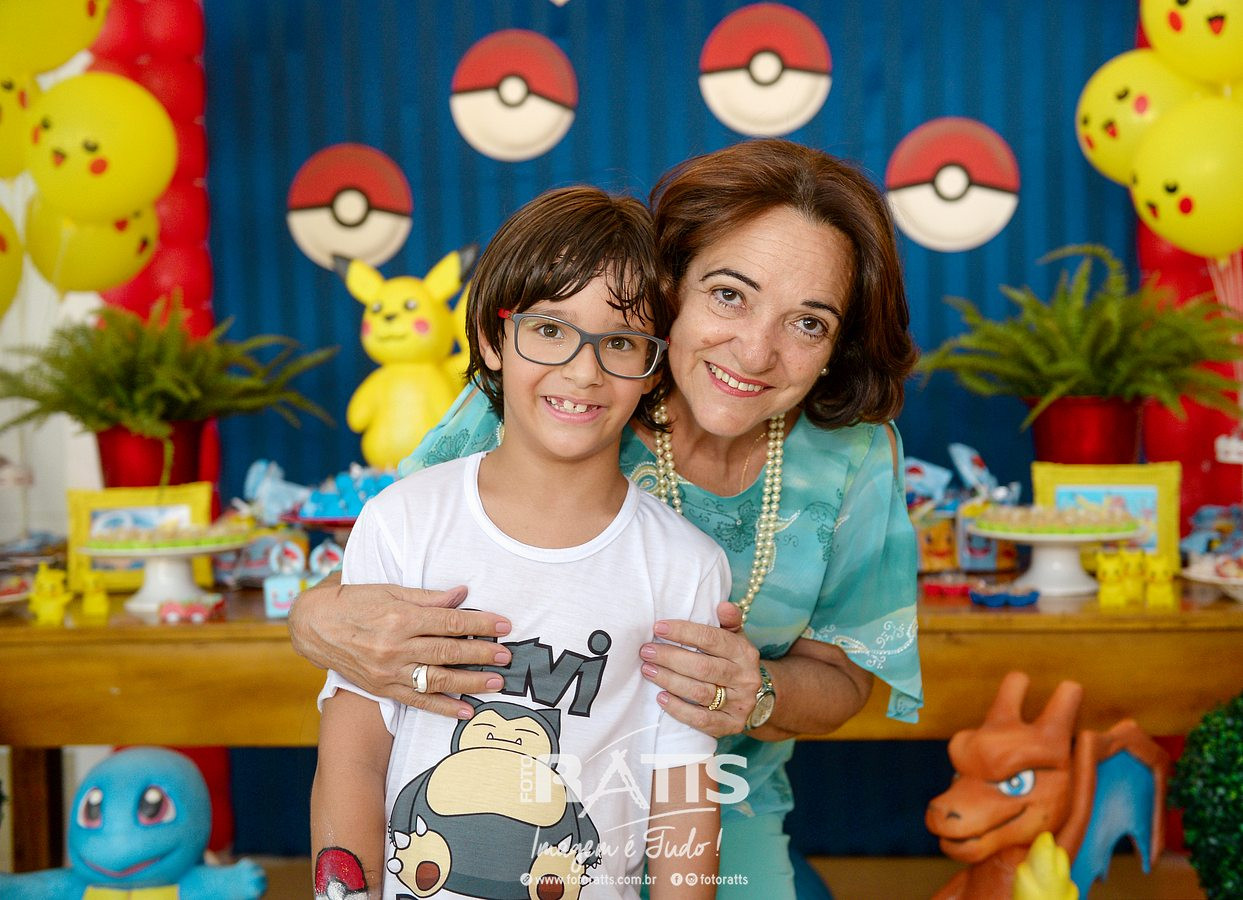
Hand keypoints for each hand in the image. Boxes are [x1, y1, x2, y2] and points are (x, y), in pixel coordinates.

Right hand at [289, 572, 513, 717]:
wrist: (314, 627)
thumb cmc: (354, 601)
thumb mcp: (389, 590)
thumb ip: (427, 596)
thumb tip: (462, 594)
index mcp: (400, 617)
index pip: (450, 622)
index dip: (481, 623)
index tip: (504, 625)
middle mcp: (395, 646)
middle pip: (448, 651)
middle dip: (482, 654)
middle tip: (507, 656)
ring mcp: (389, 671)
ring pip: (437, 679)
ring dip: (470, 682)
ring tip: (496, 683)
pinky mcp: (383, 688)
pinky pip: (417, 701)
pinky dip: (443, 708)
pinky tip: (465, 710)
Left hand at [639, 600, 760, 737]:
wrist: (754, 697)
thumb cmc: (732, 661)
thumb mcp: (734, 638)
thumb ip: (729, 621)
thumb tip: (722, 606)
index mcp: (745, 652)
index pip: (712, 639)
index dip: (684, 632)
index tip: (658, 628)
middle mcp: (745, 678)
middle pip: (703, 667)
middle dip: (670, 658)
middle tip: (646, 651)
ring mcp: (740, 704)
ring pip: (700, 692)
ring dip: (669, 681)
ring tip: (648, 670)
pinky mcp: (731, 725)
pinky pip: (701, 719)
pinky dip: (679, 709)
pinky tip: (661, 698)